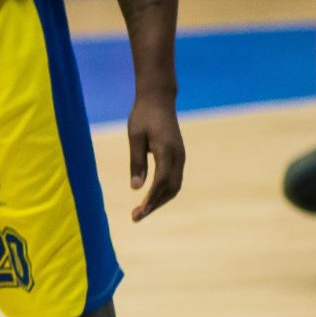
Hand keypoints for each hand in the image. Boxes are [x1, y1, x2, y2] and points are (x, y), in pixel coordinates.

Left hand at [127, 90, 184, 220]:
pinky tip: (150, 198)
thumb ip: (136, 162)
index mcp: (166, 151)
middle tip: (135, 217)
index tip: (139, 212)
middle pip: (171, 189)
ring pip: (174, 186)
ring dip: (159, 201)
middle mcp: (178, 156)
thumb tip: (136, 188)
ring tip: (141, 211)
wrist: (158, 99)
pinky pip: (174, 179)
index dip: (151, 199)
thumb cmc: (143, 115)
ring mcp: (180, 156)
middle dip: (154, 205)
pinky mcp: (178, 156)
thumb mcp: (135, 137)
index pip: (161, 181)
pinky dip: (163, 192)